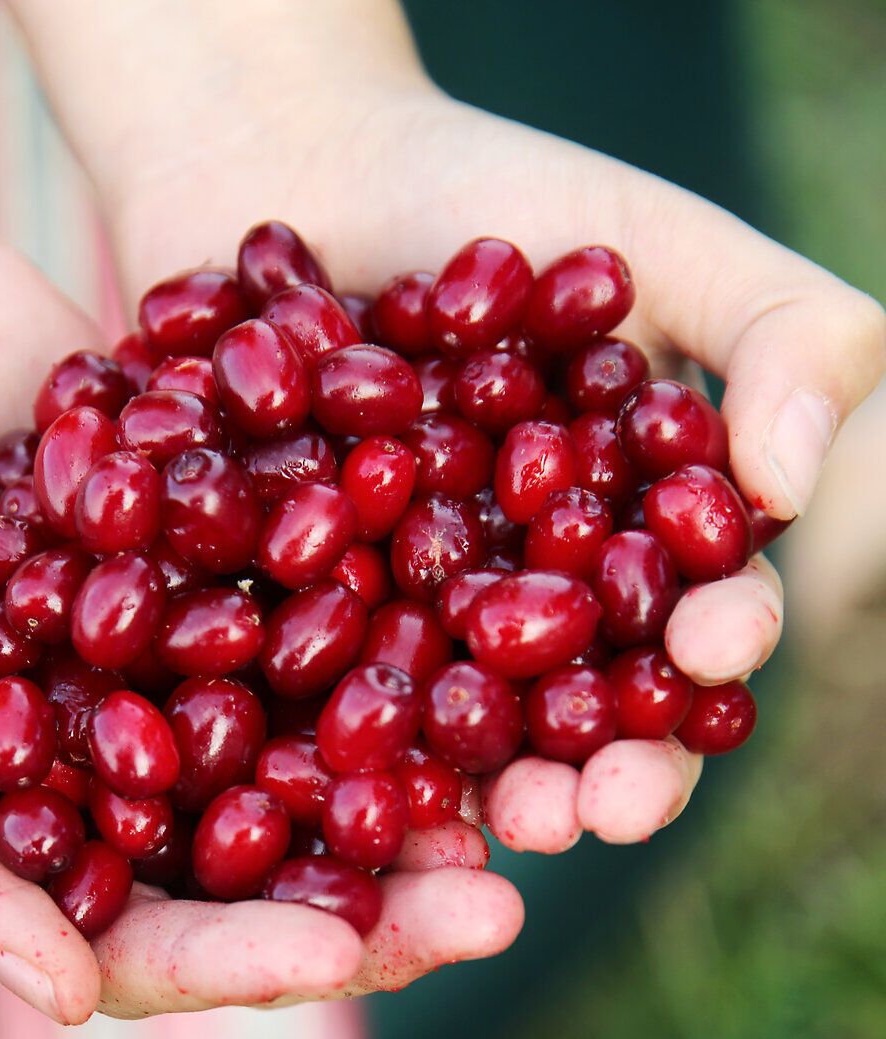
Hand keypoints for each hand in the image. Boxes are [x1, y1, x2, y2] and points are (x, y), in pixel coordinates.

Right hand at [0, 225, 522, 1024]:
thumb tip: (63, 1002)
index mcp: (55, 853)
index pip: (161, 947)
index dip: (248, 959)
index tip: (337, 955)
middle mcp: (150, 789)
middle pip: (279, 880)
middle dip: (384, 905)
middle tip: (495, 912)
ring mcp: (212, 688)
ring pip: (341, 771)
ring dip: (434, 797)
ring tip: (534, 809)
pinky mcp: (263, 586)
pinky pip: (358, 636)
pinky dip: (429, 652)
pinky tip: (511, 654)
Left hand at [100, 55, 884, 854]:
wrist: (288, 174)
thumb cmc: (492, 201)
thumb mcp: (661, 242)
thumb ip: (780, 336)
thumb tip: (787, 491)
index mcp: (634, 546)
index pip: (700, 619)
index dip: (718, 643)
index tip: (715, 651)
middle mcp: (531, 617)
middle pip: (586, 719)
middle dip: (607, 772)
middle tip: (599, 809)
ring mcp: (414, 641)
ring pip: (462, 743)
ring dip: (490, 794)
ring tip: (504, 827)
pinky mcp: (300, 646)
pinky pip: (319, 712)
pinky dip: (338, 752)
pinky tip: (351, 794)